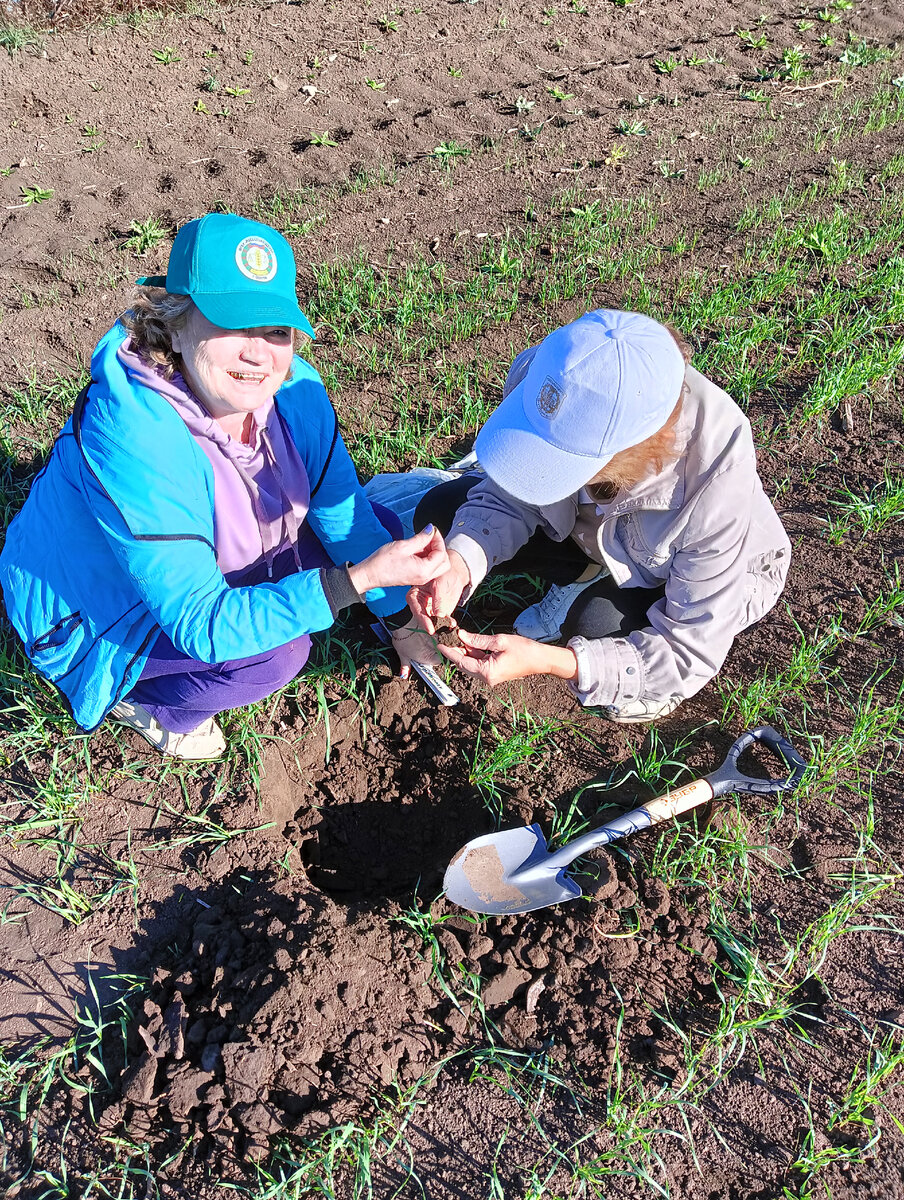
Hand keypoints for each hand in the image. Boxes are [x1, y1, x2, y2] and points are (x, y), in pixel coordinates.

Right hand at [348, 525, 448, 594]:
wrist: (370, 574)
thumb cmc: (382, 562)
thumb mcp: (403, 546)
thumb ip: (421, 538)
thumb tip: (431, 530)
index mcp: (424, 570)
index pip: (441, 554)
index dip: (438, 539)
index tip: (431, 530)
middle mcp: (425, 577)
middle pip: (444, 562)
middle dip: (439, 547)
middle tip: (429, 536)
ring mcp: (421, 578)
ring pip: (438, 565)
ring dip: (434, 552)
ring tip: (421, 542)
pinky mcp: (416, 577)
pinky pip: (429, 567)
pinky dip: (428, 557)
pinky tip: (417, 549)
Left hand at [391, 620, 441, 678]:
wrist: (404, 624)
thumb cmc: (403, 640)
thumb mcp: (403, 656)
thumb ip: (405, 667)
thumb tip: (404, 675)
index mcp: (427, 657)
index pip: (438, 662)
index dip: (434, 660)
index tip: (429, 659)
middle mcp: (433, 649)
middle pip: (441, 652)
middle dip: (436, 652)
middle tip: (427, 649)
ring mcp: (434, 638)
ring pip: (440, 643)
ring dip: (436, 643)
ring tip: (425, 641)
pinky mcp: (433, 630)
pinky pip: (437, 635)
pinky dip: (434, 636)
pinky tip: (426, 634)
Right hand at [407, 548, 469, 632]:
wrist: (455, 575)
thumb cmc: (444, 574)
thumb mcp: (440, 584)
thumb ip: (438, 599)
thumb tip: (439, 615)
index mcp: (415, 595)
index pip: (416, 609)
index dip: (422, 620)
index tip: (430, 629)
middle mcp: (420, 605)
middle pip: (423, 619)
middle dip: (432, 626)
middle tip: (438, 631)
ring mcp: (430, 611)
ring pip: (433, 623)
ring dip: (441, 627)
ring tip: (448, 627)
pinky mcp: (440, 614)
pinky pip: (443, 621)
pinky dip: (448, 624)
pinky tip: (452, 624)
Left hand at [438, 628, 578, 686]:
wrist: (541, 660)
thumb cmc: (524, 650)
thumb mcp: (499, 641)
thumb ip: (478, 640)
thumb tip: (461, 636)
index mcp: (486, 672)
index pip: (461, 661)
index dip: (449, 652)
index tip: (439, 644)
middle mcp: (486, 678)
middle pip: (464, 665)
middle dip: (455, 652)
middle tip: (448, 638)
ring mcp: (491, 677)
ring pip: (471, 664)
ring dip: (464, 652)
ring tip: (459, 638)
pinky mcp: (495, 673)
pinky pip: (479, 664)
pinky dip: (474, 654)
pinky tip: (470, 643)